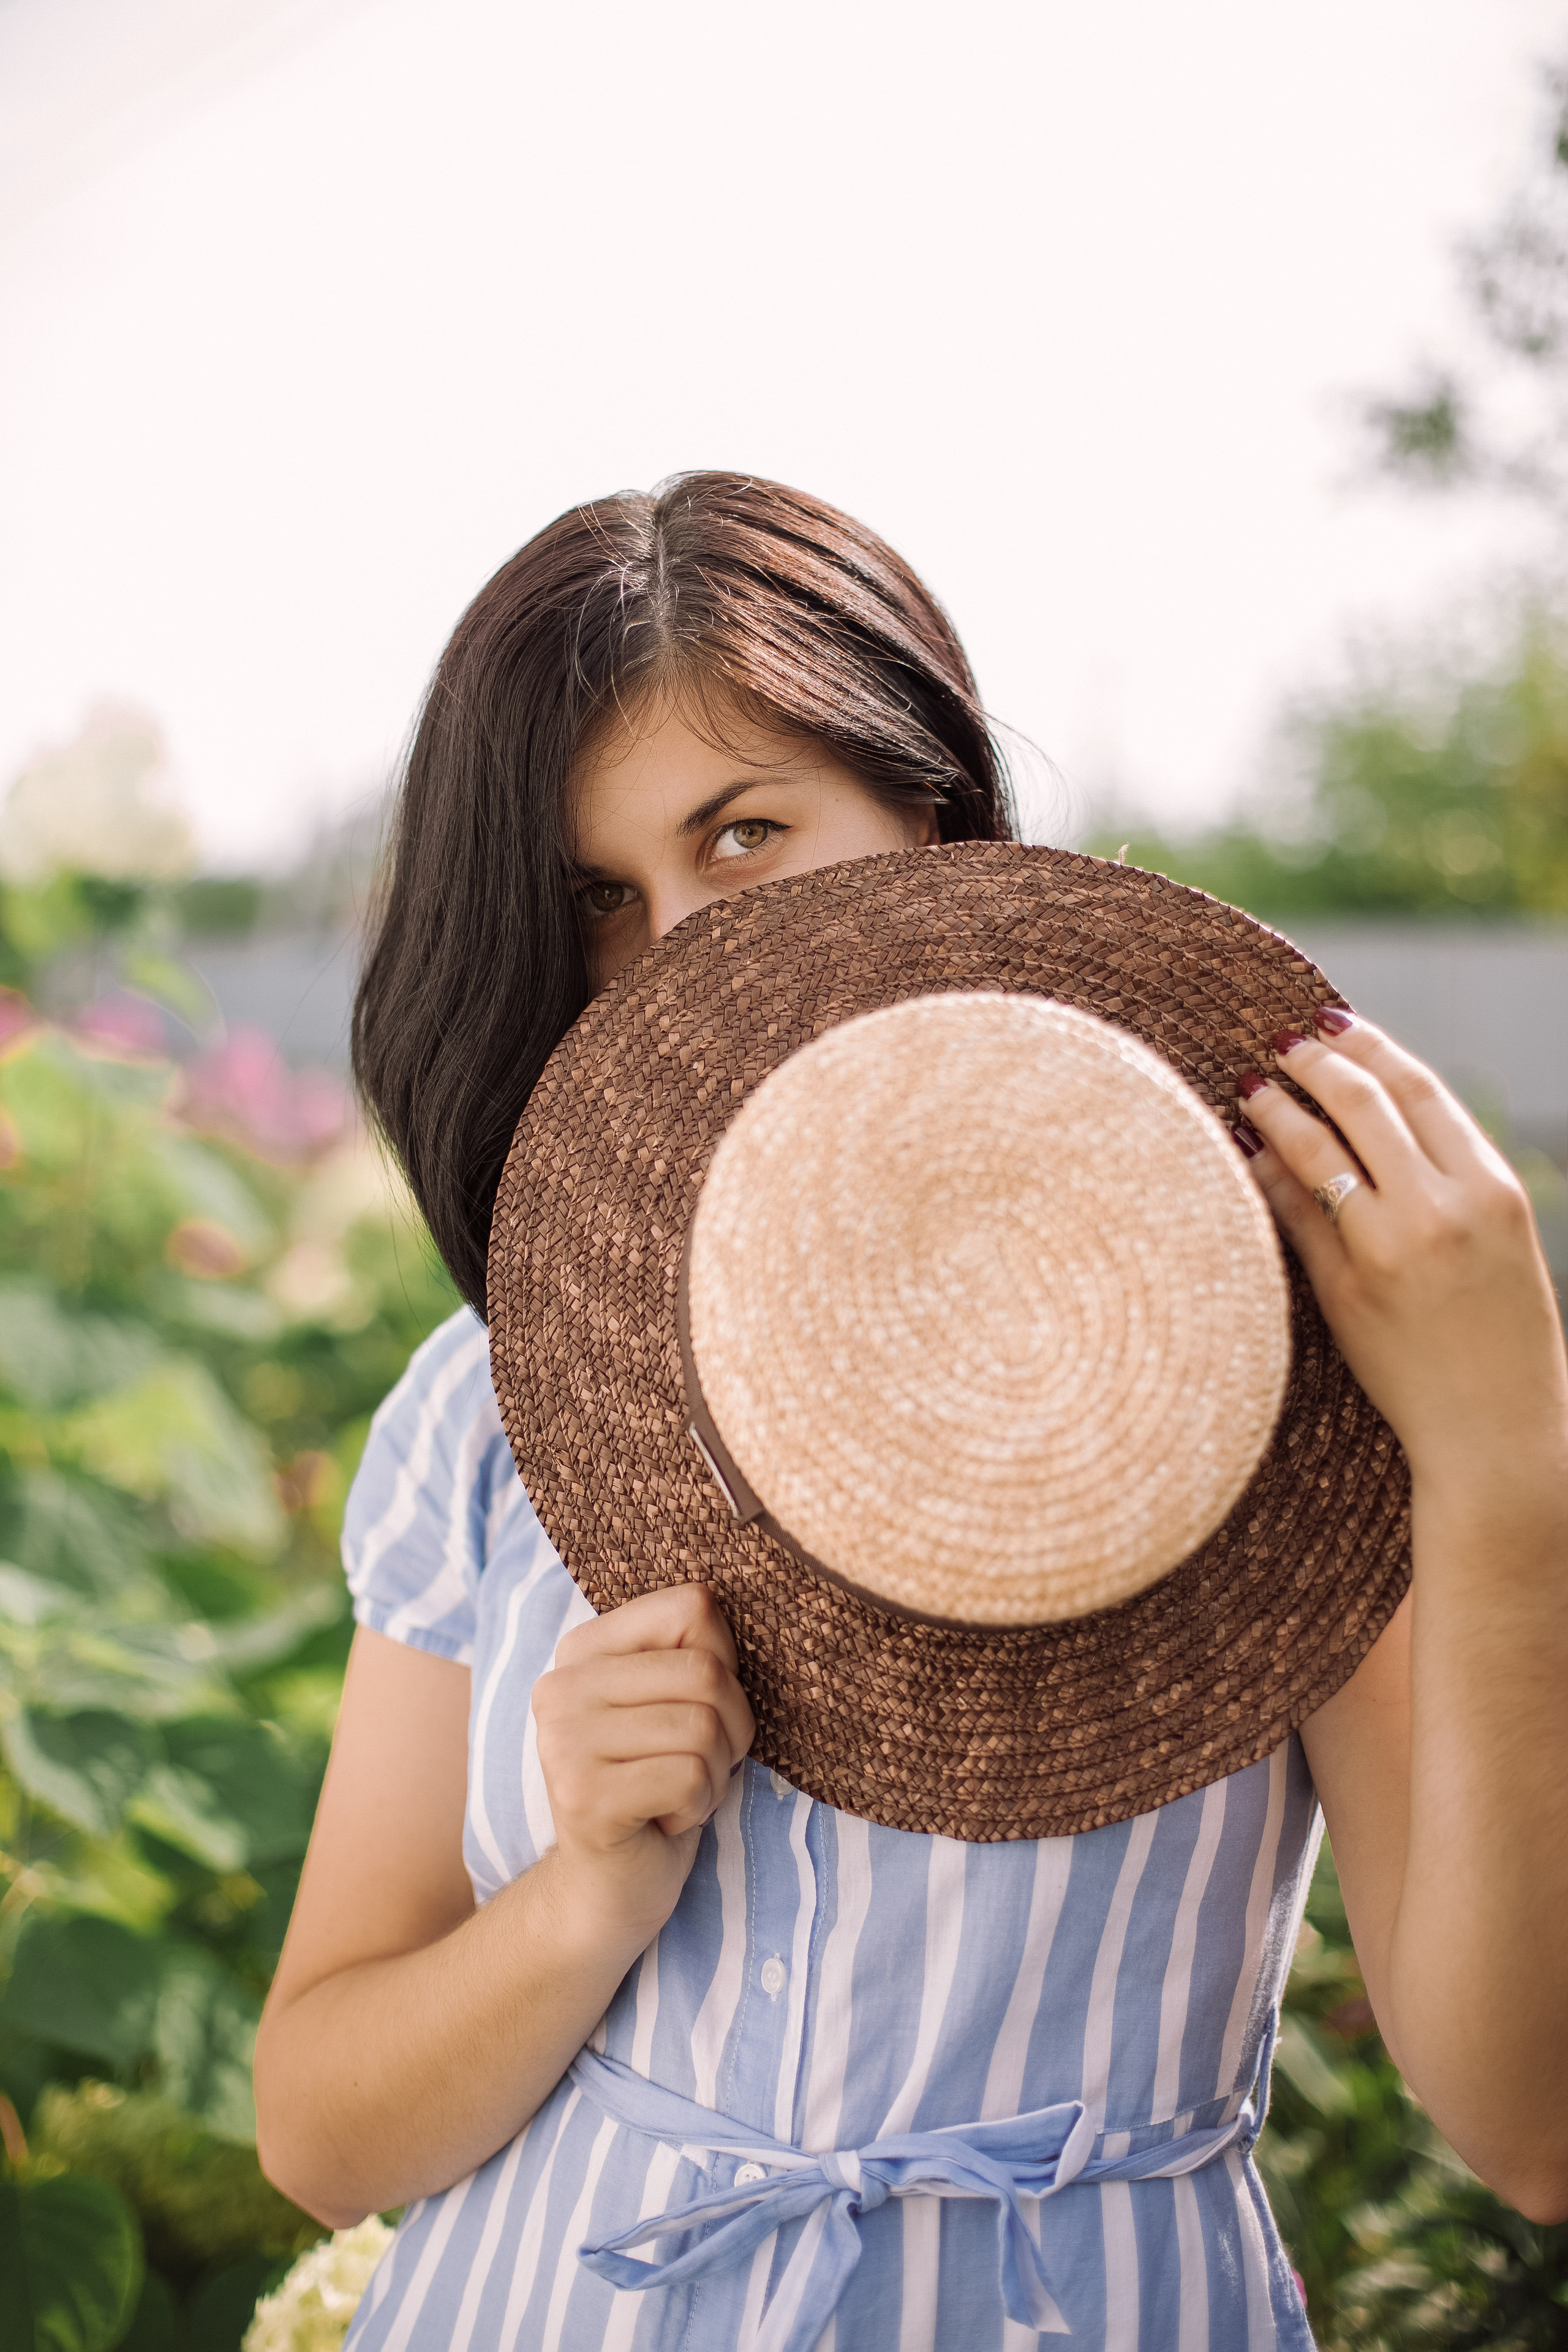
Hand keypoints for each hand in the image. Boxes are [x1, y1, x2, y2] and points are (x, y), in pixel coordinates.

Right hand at [532, 1584, 754, 1944]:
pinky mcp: (583, 1798)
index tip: (698, 1708)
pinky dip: (697, 1805)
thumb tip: (721, 1601)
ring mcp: (563, 1743)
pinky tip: (663, 1821)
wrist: (609, 1889)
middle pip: (707, 1671)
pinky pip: (690, 1776)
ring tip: (675, 1792)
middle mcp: (560, 1687)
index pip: (693, 1606)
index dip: (725, 1663)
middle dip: (731, 1728)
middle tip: (695, 1764)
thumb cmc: (660, 1783)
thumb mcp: (679, 1703)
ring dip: (713, 1773)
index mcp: (582, 1648)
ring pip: (704, 1726)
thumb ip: (695, 1650)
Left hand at [1234, 1010, 1567, 1503]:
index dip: (1368, 1046)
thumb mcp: (1496, 1242)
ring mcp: (1390, 1249)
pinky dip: (1264, 1174)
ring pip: (1317, 1149)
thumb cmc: (1500, 1335)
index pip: (1419, 1088)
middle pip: (1363, 1103)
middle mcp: (1443, 1209)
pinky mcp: (1346, 1291)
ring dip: (1276, 1106)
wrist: (1497, 1433)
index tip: (1330, 1022)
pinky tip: (1243, 1153)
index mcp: (1491, 1188)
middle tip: (1277, 1041)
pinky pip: (1293, 1214)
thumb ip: (1446, 1179)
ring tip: (1248, 1085)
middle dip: (1313, 1061)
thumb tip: (1368, 1115)